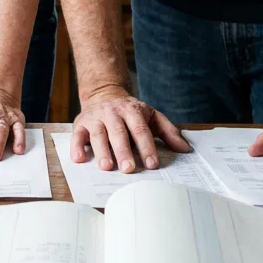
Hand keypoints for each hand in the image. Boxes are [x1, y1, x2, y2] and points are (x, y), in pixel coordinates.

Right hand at [70, 86, 189, 172]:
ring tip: (106, 167)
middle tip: (129, 169)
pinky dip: (76, 147)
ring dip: (101, 151)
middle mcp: (113, 113)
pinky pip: (77, 135)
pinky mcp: (80, 123)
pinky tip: (79, 159)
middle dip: (123, 151)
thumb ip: (169, 132)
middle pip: (118, 132)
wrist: (103, 94)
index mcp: (132, 111)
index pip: (140, 129)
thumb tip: (186, 149)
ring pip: (98, 134)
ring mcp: (96, 117)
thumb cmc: (130, 112)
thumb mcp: (151, 116)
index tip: (152, 164)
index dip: (146, 147)